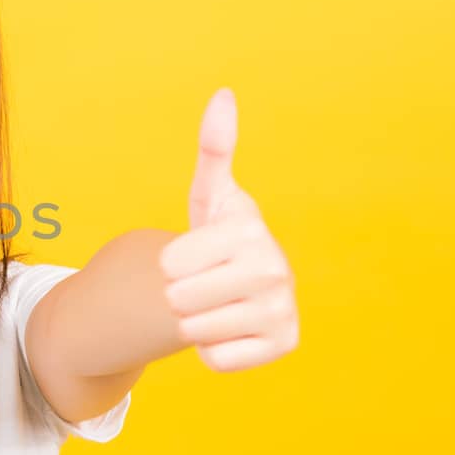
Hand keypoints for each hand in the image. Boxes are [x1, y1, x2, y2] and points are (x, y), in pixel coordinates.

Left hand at [158, 88, 299, 371]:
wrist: (242, 284)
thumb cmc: (217, 237)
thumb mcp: (210, 196)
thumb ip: (214, 149)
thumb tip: (223, 94)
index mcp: (251, 231)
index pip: (170, 264)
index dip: (171, 264)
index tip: (195, 255)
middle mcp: (277, 270)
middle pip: (181, 300)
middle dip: (180, 295)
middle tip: (203, 283)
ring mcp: (284, 310)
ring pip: (196, 332)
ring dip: (195, 323)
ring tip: (216, 303)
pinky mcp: (284, 345)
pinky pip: (217, 359)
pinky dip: (213, 350)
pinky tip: (231, 328)